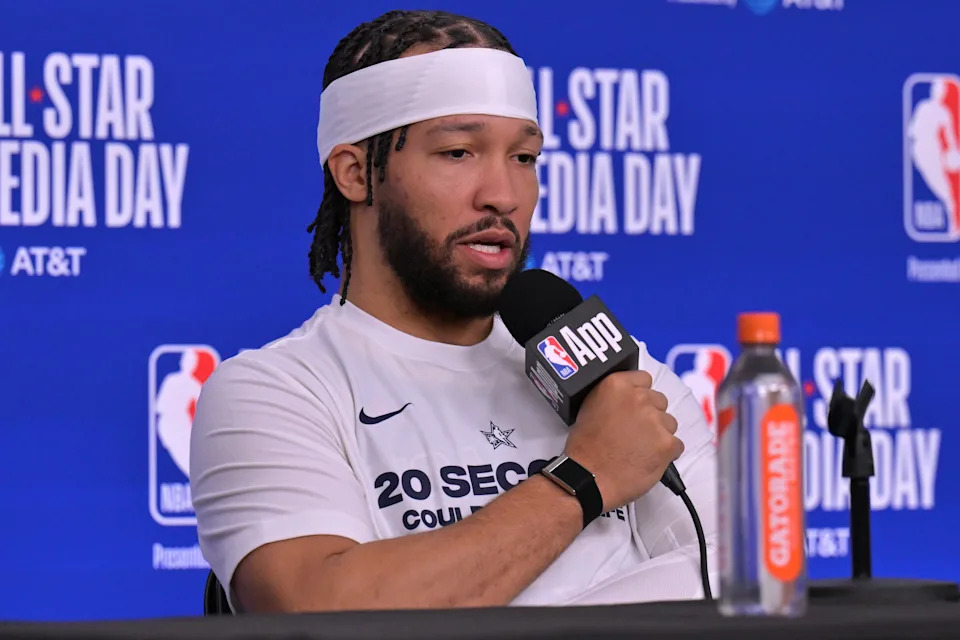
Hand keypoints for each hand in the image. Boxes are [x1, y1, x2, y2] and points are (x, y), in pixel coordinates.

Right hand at [563, 370, 682, 512]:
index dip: (640, 395)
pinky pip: (677, 445)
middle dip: (651, 415)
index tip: (634, 408)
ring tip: (638, 449)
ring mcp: (655, 421)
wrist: (588, 479)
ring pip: (670, 423)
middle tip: (635, 433)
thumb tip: (628, 398)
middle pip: (660, 401)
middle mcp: (638, 398)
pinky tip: (647, 460)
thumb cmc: (585, 449)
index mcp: (617, 385)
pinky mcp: (667, 444)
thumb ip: (612, 397)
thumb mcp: (589, 408)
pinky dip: (666, 454)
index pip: (644, 379)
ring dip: (659, 435)